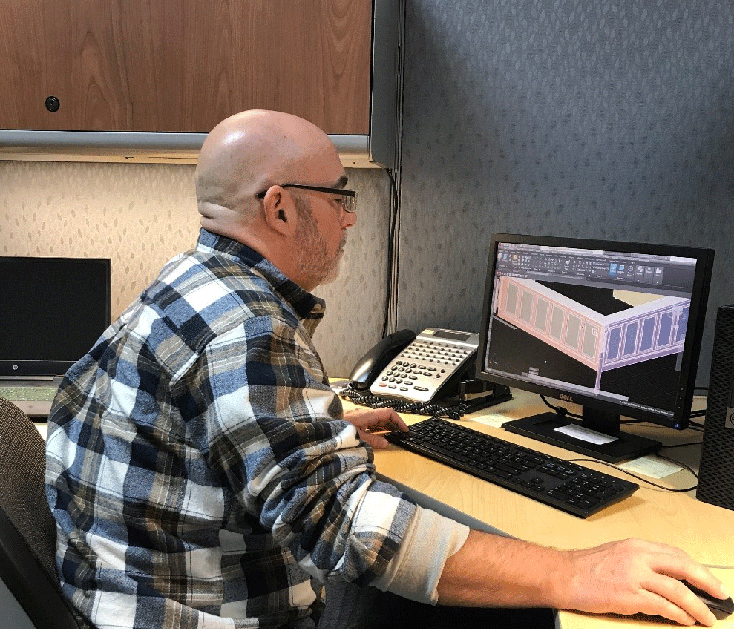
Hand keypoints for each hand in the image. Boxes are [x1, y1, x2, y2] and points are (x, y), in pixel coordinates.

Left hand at [344, 408, 407, 448]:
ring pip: (378, 420)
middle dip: (394, 425)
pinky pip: (372, 424)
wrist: (323, 427)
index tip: (404, 430)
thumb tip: (386, 443)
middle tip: (401, 435)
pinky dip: (378, 430)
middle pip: (385, 416)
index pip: (389, 413)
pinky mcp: (356, 422)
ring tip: (394, 437)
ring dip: (387, 428)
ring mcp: (361, 418)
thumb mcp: (358, 438)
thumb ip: (373, 441)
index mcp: (368, 415)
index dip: (399, 420)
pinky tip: (380, 437)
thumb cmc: (338, 429)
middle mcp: (366, 414)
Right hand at [559, 538, 727, 625]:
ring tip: (707, 617)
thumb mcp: (616, 554)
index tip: (707, 578)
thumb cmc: (586, 567)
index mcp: (636, 545)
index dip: (695, 567)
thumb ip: (640, 561)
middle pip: (683, 566)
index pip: (675, 554)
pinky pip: (663, 606)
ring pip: (677, 589)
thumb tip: (665, 576)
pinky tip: (685, 620)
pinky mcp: (629, 595)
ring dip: (698, 605)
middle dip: (706, 581)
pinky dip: (678, 614)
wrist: (564, 575)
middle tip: (721, 594)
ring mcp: (634, 576)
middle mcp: (638, 557)